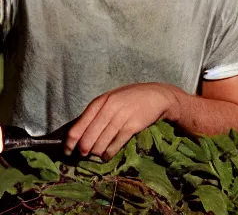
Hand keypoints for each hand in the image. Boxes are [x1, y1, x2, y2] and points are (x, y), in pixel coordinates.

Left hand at [65, 83, 179, 159]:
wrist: (157, 95)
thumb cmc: (130, 98)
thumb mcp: (111, 99)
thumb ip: (96, 112)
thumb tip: (77, 133)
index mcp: (100, 101)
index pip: (78, 127)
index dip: (70, 143)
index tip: (68, 151)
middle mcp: (109, 108)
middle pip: (88, 139)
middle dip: (83, 150)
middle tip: (84, 154)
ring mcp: (121, 117)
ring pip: (100, 144)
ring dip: (96, 153)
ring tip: (98, 154)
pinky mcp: (132, 126)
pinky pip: (115, 146)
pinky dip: (108, 153)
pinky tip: (107, 155)